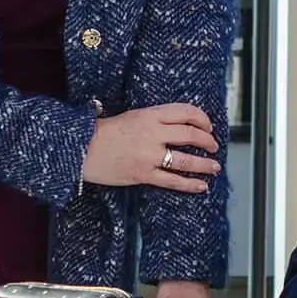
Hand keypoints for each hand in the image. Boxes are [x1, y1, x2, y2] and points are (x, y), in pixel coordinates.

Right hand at [82, 104, 219, 193]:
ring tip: (214, 167)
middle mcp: (153, 133)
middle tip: (213, 146)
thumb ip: (155, 119)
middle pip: (191, 135)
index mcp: (150, 115)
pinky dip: (190, 184)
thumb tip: (178, 126)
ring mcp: (149, 155)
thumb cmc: (104, 132)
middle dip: (207, 141)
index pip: (186, 112)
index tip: (208, 126)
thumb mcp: (132, 116)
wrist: (82, 149)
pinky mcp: (143, 174)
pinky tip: (201, 186)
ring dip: (205, 164)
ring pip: (187, 160)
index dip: (203, 119)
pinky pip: (173, 181)